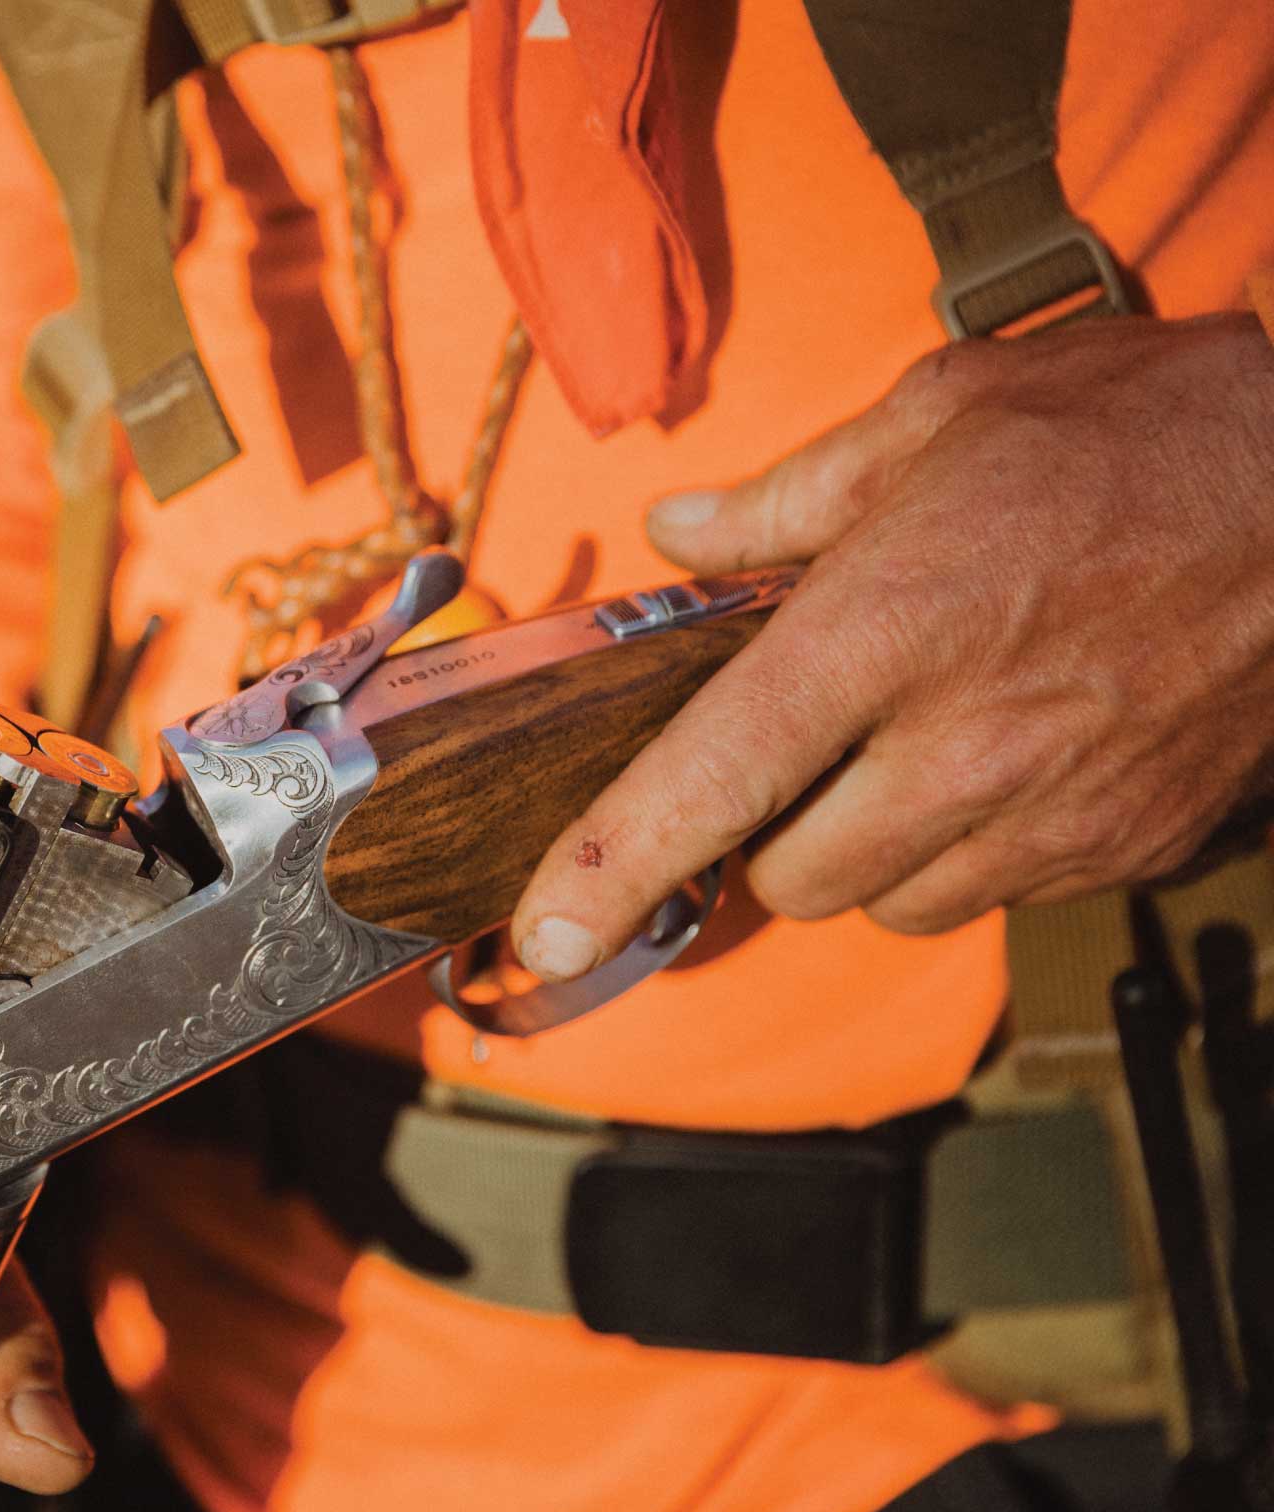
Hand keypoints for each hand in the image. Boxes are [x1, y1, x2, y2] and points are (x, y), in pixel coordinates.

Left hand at [512, 312, 1273, 980]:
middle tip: (796, 752)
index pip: (714, 776)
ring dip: (866, 856)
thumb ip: (790, 495)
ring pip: (891, 905)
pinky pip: (996, 897)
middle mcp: (966, 743)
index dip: (609, 866)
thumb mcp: (945, 411)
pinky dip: (966, 856)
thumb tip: (679, 531)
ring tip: (908, 750)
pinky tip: (1003, 763)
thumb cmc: (1140, 428)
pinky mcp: (1130, 846)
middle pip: (791, 880)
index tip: (540, 930)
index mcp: (892, 625)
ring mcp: (1057, 810)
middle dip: (763, 839)